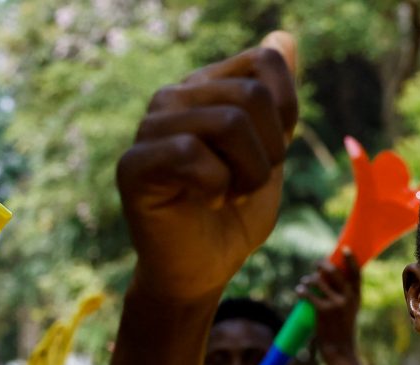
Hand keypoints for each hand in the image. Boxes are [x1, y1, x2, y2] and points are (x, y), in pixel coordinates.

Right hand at [117, 31, 298, 302]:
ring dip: (247, 175)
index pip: (264, 62)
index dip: (286, 112)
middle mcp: (174, 98)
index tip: (271, 153)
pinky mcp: (133, 165)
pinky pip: (192, 154)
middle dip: (268, 153)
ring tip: (228, 197)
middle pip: (251, 95)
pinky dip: (216, 187)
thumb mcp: (269, 154)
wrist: (202, 273)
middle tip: (246, 186)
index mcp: (206, 88)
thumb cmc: (234, 218)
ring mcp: (149, 128)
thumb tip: (282, 37)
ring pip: (227, 122)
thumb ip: (276, 101)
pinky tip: (206, 203)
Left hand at [297, 248, 362, 357]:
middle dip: (323, 265)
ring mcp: (335, 304)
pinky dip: (302, 290)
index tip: (344, 248)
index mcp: (357, 297)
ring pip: (319, 282)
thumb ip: (345, 295)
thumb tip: (329, 277)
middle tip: (317, 264)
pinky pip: (308, 294)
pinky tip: (299, 290)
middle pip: (334, 272)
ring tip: (305, 281)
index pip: (356, 273)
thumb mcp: (350, 310)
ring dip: (309, 279)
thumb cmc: (343, 329)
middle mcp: (348, 298)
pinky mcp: (322, 311)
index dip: (350, 259)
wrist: (341, 350)